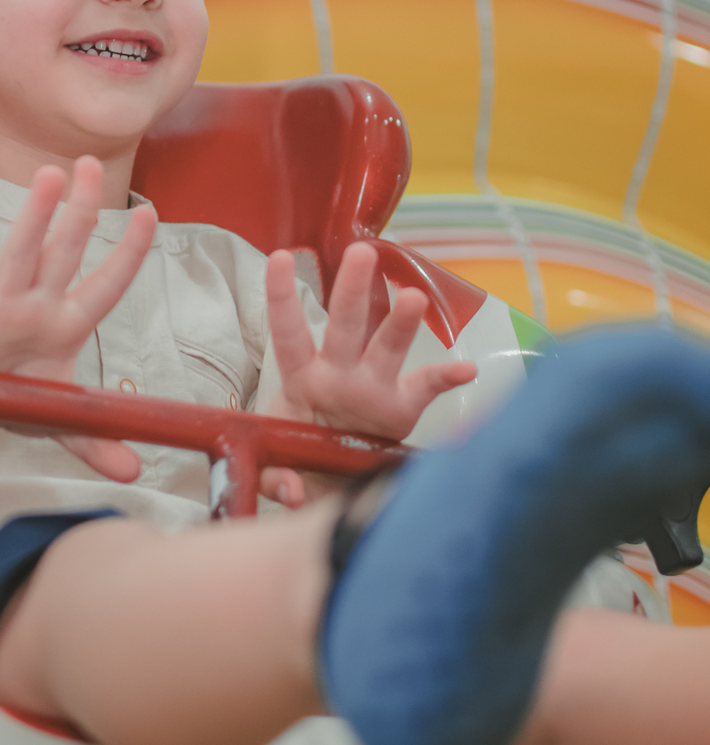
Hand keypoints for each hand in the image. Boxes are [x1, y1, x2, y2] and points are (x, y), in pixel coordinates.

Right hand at [0, 156, 155, 482]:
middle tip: (89, 162)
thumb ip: (95, 442)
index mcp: (66, 326)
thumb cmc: (13, 398)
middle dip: (79, 209)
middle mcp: (37, 307)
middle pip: (64, 252)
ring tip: (47, 175)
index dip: (129, 253)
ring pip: (20, 256)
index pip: (107, 284)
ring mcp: (0, 310)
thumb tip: (134, 473)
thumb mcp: (59, 422)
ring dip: (34, 218)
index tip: (151, 214)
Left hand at [260, 242, 476, 504]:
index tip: (280, 257)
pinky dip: (445, 378)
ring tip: (413, 297)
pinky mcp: (400, 409)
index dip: (282, 297)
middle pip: (345, 325)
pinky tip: (465, 369)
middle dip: (353, 289)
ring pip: (386, 346)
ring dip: (400, 323)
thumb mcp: (279, 470)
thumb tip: (291, 492)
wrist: (334, 484)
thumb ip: (279, 480)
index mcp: (302, 379)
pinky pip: (425, 389)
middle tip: (362, 252)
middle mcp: (338, 374)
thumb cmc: (300, 459)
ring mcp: (371, 388)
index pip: (289, 334)